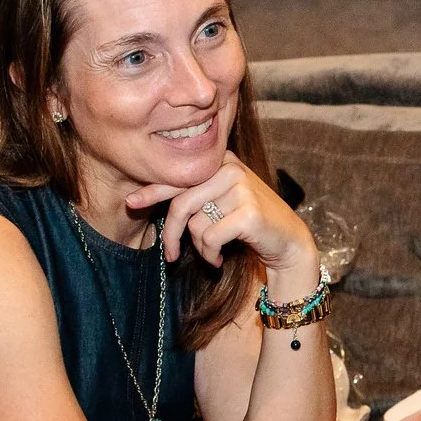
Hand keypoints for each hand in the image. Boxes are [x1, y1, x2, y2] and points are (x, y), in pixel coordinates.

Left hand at [127, 152, 317, 291]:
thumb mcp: (218, 203)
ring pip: (195, 224)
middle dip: (171, 234)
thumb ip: (192, 196)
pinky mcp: (248, 212)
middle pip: (181, 203)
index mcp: (220, 162)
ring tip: (213, 253)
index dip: (152, 192)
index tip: (131, 203)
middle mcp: (230, 168)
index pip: (178, 177)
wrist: (288, 242)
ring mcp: (241, 188)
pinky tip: (220, 258)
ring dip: (200, 248)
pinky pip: (210, 238)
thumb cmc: (248, 225)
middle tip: (170, 256)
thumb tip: (141, 200)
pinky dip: (211, 254)